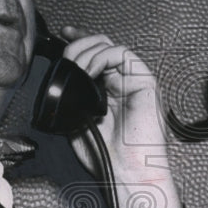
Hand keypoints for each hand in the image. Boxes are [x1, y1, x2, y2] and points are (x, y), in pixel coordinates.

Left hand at [59, 26, 184, 207]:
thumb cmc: (106, 155)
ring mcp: (133, 81)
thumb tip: (62, 75)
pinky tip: (91, 72)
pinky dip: (102, 58)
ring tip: (77, 68)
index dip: (79, 41)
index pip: (94, 57)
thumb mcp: (77, 120)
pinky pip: (122, 56)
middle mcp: (121, 83)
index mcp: (107, 91)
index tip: (63, 35)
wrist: (126, 172)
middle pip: (100, 46)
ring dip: (87, 52)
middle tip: (66, 54)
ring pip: (110, 46)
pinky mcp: (145, 82)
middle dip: (78, 44)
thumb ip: (73, 96)